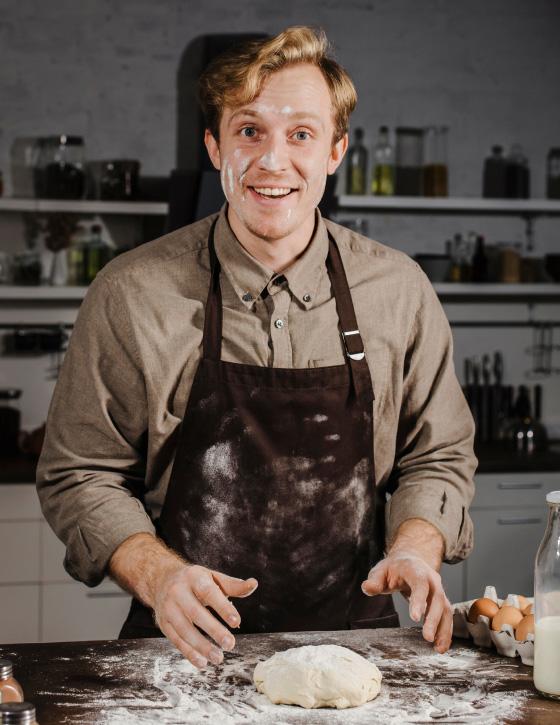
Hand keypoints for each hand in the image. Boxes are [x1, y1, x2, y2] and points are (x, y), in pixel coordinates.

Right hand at [153, 564, 257, 668]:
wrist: (161, 580)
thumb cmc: (195, 581)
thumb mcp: (212, 577)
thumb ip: (233, 585)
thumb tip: (253, 584)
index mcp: (193, 576)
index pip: (208, 592)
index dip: (222, 607)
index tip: (237, 622)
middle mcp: (177, 591)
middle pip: (196, 613)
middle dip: (214, 630)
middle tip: (230, 645)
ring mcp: (168, 608)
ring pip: (184, 630)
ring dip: (202, 646)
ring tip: (219, 658)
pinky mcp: (163, 623)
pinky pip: (176, 640)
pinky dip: (189, 653)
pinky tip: (203, 662)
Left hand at [361, 519, 450, 652]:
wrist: (410, 560)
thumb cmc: (393, 568)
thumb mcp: (381, 570)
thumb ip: (374, 580)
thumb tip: (366, 588)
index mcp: (415, 569)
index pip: (420, 584)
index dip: (419, 599)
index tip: (415, 617)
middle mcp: (431, 578)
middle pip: (437, 598)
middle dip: (433, 619)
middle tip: (427, 637)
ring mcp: (438, 589)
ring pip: (446, 608)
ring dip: (444, 629)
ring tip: (439, 649)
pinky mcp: (441, 600)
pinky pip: (447, 616)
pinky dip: (445, 631)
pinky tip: (441, 646)